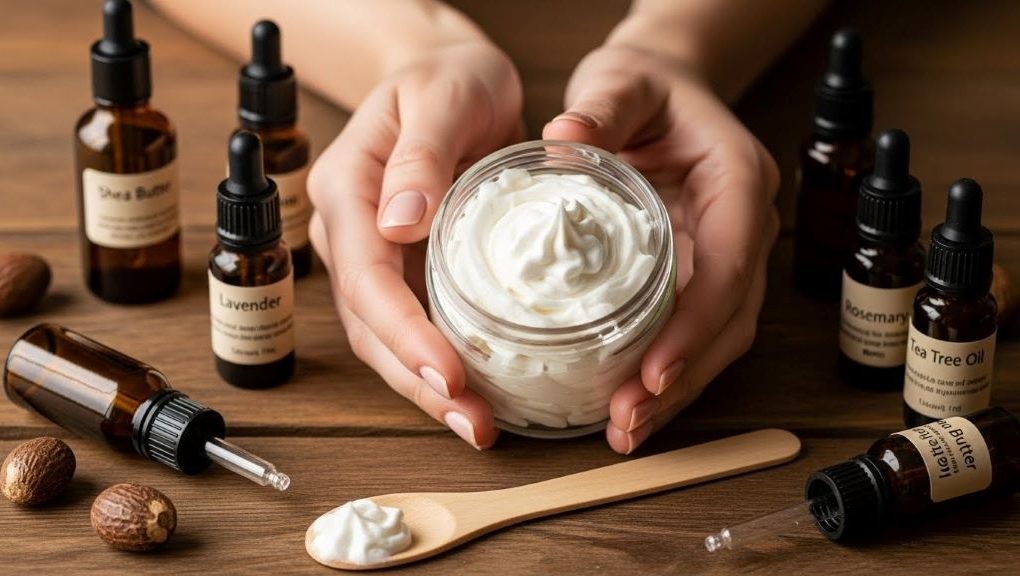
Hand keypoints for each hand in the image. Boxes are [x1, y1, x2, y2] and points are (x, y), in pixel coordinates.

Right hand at [307, 42, 522, 448]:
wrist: (451, 78)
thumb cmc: (448, 78)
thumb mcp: (443, 97)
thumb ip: (420, 157)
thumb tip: (401, 223)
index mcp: (348, 190)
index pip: (367, 277)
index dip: (405, 332)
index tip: (450, 374)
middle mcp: (349, 232)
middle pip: (370, 325)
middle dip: (418, 379)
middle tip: (474, 422)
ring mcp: (372, 255)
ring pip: (386, 338)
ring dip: (428, 387)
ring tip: (479, 424)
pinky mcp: (403, 268)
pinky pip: (414, 325)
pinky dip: (440, 363)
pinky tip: (475, 392)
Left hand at [543, 45, 779, 453]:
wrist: (663, 89)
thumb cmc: (648, 85)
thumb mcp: (623, 80)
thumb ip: (600, 106)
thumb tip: (561, 138)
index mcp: (738, 182)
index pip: (730, 265)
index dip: (695, 326)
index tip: (653, 371)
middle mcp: (745, 226)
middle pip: (730, 320)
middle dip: (684, 378)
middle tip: (628, 422)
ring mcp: (729, 254)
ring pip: (719, 339)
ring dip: (677, 391)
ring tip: (626, 431)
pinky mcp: (701, 272)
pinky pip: (693, 331)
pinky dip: (666, 372)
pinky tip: (630, 404)